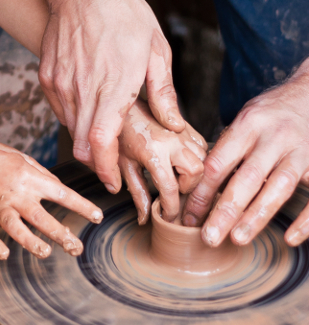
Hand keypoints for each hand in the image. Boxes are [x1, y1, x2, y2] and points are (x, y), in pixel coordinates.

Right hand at [0, 136, 102, 258]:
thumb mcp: (24, 159)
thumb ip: (43, 177)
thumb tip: (61, 192)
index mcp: (30, 178)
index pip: (61, 194)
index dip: (81, 206)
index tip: (97, 217)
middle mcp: (15, 193)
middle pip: (41, 217)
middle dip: (60, 234)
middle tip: (76, 248)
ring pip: (16, 227)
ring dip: (31, 242)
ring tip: (46, 252)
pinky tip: (5, 254)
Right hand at [36, 0, 184, 192]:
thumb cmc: (123, 14)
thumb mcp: (156, 50)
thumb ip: (164, 94)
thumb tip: (174, 126)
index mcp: (114, 84)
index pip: (102, 142)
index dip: (106, 168)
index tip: (113, 182)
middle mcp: (83, 88)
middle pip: (82, 145)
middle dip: (97, 163)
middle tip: (111, 166)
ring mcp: (61, 83)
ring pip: (71, 129)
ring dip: (87, 138)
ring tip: (103, 128)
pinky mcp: (47, 77)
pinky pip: (59, 110)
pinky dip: (73, 117)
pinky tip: (87, 105)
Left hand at [119, 100, 206, 224]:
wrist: (123, 106)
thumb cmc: (119, 135)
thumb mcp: (124, 166)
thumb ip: (137, 193)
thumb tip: (144, 218)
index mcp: (153, 152)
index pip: (170, 188)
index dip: (171, 208)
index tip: (168, 217)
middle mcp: (172, 141)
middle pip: (196, 173)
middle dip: (188, 187)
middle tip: (174, 192)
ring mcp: (182, 132)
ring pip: (204, 159)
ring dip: (194, 174)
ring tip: (178, 178)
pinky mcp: (187, 126)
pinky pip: (203, 147)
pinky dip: (197, 159)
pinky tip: (182, 163)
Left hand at [182, 59, 308, 246]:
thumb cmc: (270, 115)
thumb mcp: (245, 121)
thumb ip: (226, 151)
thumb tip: (195, 189)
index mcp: (248, 125)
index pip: (218, 163)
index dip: (201, 193)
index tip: (188, 218)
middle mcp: (274, 136)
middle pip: (247, 177)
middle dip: (225, 210)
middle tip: (209, 237)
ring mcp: (302, 149)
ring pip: (278, 186)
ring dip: (257, 216)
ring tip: (237, 239)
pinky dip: (306, 220)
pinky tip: (290, 238)